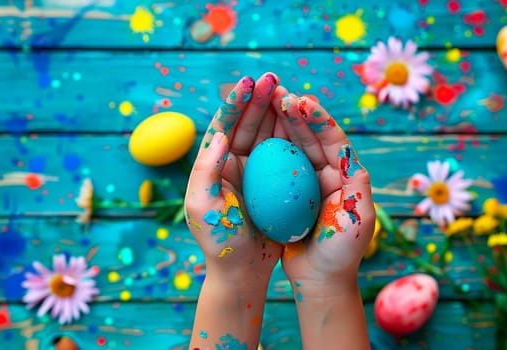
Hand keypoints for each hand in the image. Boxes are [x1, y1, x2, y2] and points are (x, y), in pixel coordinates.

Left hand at [185, 73, 285, 348]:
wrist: (242, 270)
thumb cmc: (219, 240)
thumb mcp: (203, 205)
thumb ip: (207, 169)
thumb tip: (219, 134)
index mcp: (213, 164)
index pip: (223, 126)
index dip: (235, 103)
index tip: (249, 82)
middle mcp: (233, 163)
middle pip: (246, 124)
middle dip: (259, 100)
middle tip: (273, 78)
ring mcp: (255, 173)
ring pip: (266, 135)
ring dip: (277, 113)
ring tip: (289, 92)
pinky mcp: (274, 184)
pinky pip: (284, 155)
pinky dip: (292, 137)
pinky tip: (302, 123)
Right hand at [273, 93, 375, 348]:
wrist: (321, 281)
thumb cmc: (342, 255)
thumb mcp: (357, 224)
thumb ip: (359, 191)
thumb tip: (357, 160)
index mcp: (346, 176)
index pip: (333, 140)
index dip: (317, 119)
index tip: (299, 101)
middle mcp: (328, 173)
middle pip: (310, 136)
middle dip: (294, 112)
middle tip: (275, 89)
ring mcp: (307, 182)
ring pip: (292, 145)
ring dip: (278, 122)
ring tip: (263, 99)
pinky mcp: (288, 193)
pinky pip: (276, 164)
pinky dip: (266, 146)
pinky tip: (251, 133)